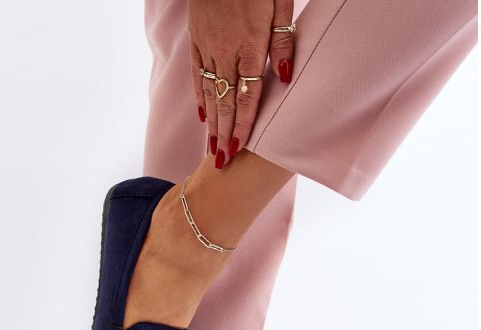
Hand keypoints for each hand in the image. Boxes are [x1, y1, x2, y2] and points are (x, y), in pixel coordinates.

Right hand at [188, 0, 294, 167]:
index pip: (246, 95)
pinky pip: (197, 73)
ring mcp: (208, 45)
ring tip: (211, 149)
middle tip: (221, 163)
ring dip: (211, 123)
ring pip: (209, 92)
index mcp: (250, 45)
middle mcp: (226, 50)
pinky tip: (202, 116)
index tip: (238, 150)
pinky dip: (200, 96)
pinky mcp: (197, 38)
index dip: (242, 125)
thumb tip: (283, 80)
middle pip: (225, 101)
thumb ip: (283, 43)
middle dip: (223, 134)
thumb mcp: (280, 4)